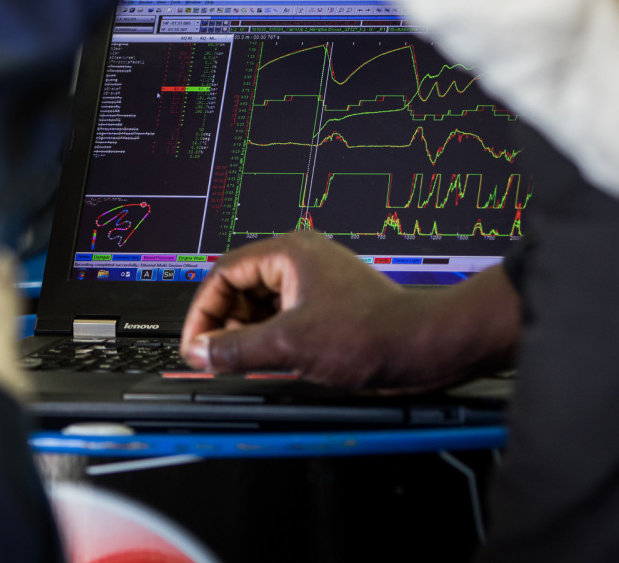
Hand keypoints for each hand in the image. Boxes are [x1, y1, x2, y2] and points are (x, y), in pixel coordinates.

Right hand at [180, 231, 521, 389]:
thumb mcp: (289, 345)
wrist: (423, 348)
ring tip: (242, 364)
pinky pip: (282, 320)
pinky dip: (268, 341)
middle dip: (224, 325)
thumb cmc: (371, 334)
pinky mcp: (326, 309)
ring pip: (260, 307)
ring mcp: (314, 285)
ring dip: (246, 336)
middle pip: (240, 289)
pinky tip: (268, 364)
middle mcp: (300, 262)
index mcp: (288, 253)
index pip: (224, 273)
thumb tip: (200, 353)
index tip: (195, 343)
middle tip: (215, 358)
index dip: (203, 311)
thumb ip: (235, 349)